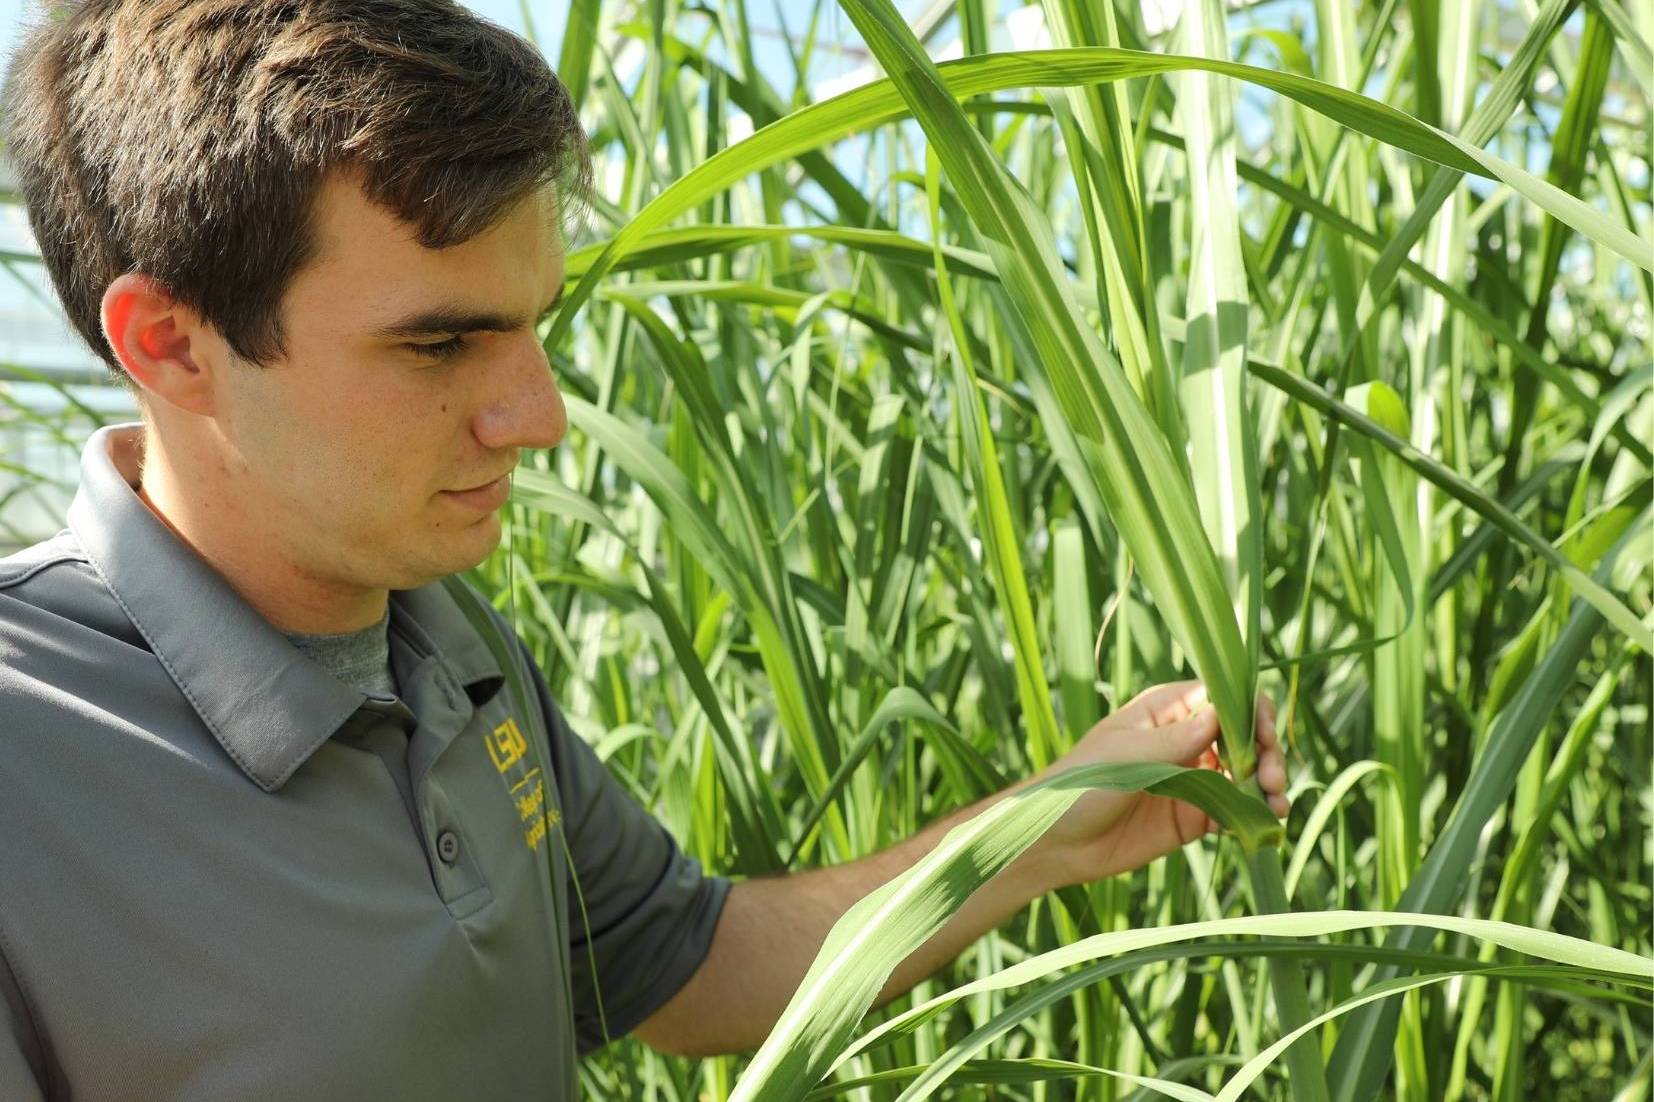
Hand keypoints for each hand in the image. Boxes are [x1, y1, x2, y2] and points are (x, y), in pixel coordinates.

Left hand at [1026, 680, 1288, 887]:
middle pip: (1243, 735)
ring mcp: (1191, 779)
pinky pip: (1233, 811)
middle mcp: (1184, 740)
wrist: (1055, 842)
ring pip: (1244, 773)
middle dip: (1265, 751)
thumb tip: (1221, 713)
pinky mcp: (1193, 818)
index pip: (1221, 696)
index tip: (1263, 735)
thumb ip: (1176, 740)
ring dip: (1267, 784)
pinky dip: (1254, 814)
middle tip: (1271, 778)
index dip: (1250, 711)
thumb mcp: (1126, 757)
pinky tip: (1266, 823)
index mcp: (1165, 711)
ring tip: (1278, 804)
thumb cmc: (1079, 784)